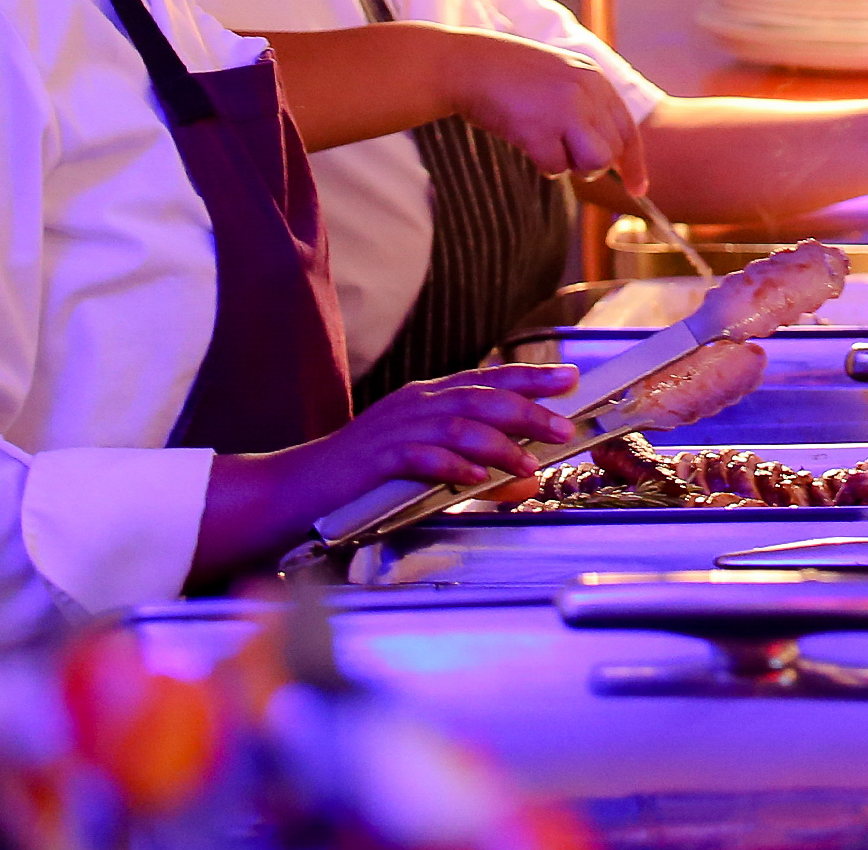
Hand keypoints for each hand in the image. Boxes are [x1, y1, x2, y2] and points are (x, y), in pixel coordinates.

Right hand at [194, 364, 579, 577]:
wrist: (297, 490)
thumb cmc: (365, 478)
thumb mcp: (424, 461)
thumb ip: (472, 461)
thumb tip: (523, 472)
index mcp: (426, 398)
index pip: (487, 379)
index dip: (530, 377)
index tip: (570, 379)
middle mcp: (414, 404)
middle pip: (481, 397)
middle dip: (528, 409)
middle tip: (564, 427)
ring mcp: (394, 429)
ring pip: (457, 425)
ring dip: (498, 444)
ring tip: (528, 465)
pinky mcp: (375, 460)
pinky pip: (420, 457)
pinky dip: (450, 466)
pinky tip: (474, 479)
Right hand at [445, 32, 643, 185]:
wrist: (465, 65)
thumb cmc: (506, 76)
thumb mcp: (558, 78)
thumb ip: (584, 106)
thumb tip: (605, 155)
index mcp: (594, 77)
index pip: (628, 128)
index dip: (634, 163)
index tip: (638, 188)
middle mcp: (588, 91)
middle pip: (613, 150)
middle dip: (590, 163)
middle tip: (560, 151)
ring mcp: (566, 109)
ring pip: (596, 162)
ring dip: (572, 165)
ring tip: (547, 147)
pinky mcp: (541, 129)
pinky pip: (557, 168)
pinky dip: (541, 163)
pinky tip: (524, 139)